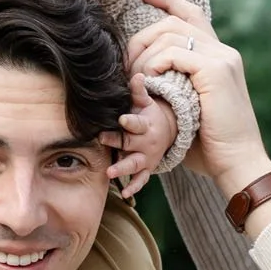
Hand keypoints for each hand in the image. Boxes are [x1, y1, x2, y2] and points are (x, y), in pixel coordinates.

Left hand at [107, 79, 176, 199]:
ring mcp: (147, 157)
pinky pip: (141, 179)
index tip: (121, 119)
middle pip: (131, 143)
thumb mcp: (146, 102)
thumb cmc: (149, 114)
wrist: (168, 131)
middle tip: (102, 140)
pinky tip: (124, 193)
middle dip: (117, 143)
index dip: (129, 122)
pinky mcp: (147, 168)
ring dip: (123, 168)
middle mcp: (146, 142)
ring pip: (135, 164)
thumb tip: (137, 75)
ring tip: (111, 172)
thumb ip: (138, 91)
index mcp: (145, 125)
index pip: (137, 124)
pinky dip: (134, 186)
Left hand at [124, 0, 270, 216]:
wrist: (238, 164)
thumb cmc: (209, 146)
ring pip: (171, 35)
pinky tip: (148, 81)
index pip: (190, 12)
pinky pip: (175, 53)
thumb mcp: (186, 109)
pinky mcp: (216, 71)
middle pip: (173, 22)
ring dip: (144, 55)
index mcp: (218, 56)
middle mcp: (223, 51)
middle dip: (142, 36)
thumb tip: (143, 80)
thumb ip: (172, 86)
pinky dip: (156, 64)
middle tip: (124, 63)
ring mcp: (222, 58)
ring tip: (134, 80)